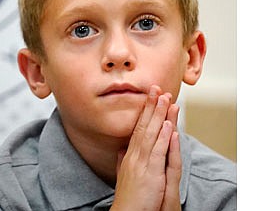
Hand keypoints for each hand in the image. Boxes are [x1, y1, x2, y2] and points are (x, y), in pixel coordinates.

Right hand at [111, 85, 180, 210]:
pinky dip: (162, 137)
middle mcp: (133, 156)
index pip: (138, 129)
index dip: (144, 113)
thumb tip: (120, 150)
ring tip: (165, 99)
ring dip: (158, 116)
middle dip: (151, 107)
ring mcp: (141, 163)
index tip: (150, 98)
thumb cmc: (128, 199)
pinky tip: (167, 125)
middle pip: (143, 126)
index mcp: (129, 156)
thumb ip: (122, 161)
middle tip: (157, 88)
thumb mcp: (124, 176)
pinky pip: (157, 151)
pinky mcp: (150, 172)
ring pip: (151, 134)